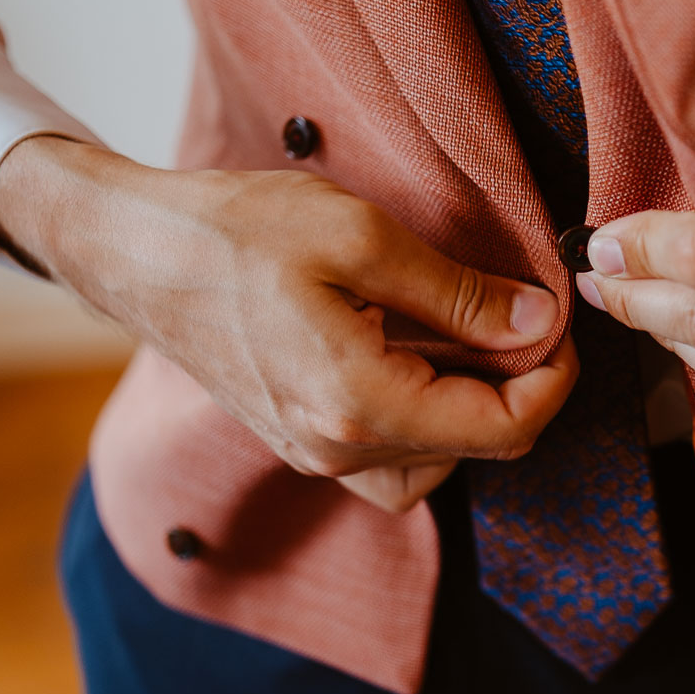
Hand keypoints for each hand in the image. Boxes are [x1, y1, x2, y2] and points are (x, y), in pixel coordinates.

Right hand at [0, 137, 577, 511]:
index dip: (553, 381)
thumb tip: (533, 323)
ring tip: (472, 334)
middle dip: (520, 386)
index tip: (560, 324)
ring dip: (475, 406)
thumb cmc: (234, 232)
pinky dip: (427, 415)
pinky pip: (392, 456)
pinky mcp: (302, 441)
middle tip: (523, 313)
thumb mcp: (359, 237)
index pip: (503, 429)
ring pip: (438, 461)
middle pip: (477, 448)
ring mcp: (316, 455)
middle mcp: (339, 450)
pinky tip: (420, 354)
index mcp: (359, 404)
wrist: (135, 254)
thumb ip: (456, 293)